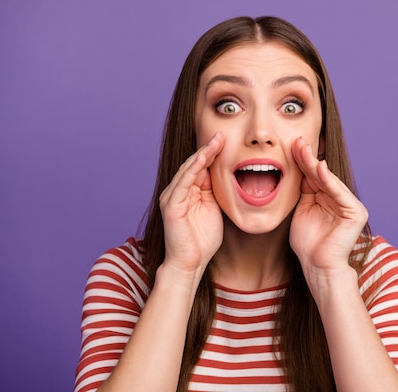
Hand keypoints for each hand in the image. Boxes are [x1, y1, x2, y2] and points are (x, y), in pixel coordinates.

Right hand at [158, 132, 224, 273]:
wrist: (190, 263)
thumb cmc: (203, 240)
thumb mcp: (214, 209)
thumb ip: (214, 192)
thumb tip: (222, 175)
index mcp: (188, 191)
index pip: (200, 167)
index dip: (213, 153)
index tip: (226, 140)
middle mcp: (177, 191)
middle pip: (194, 164)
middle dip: (208, 149)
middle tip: (221, 134)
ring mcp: (172, 197)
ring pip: (188, 169)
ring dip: (202, 154)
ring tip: (215, 141)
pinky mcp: (171, 205)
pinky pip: (183, 182)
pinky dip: (193, 169)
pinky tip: (203, 159)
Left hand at [289, 137, 368, 274]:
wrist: (317, 266)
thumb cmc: (308, 244)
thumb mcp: (301, 211)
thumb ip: (304, 192)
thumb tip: (300, 169)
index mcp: (327, 199)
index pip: (313, 176)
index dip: (302, 161)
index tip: (291, 145)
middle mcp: (339, 199)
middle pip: (321, 175)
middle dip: (308, 158)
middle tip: (297, 141)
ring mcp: (349, 205)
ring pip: (329, 181)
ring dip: (315, 165)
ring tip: (303, 150)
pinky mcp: (356, 212)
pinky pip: (339, 192)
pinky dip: (329, 180)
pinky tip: (318, 168)